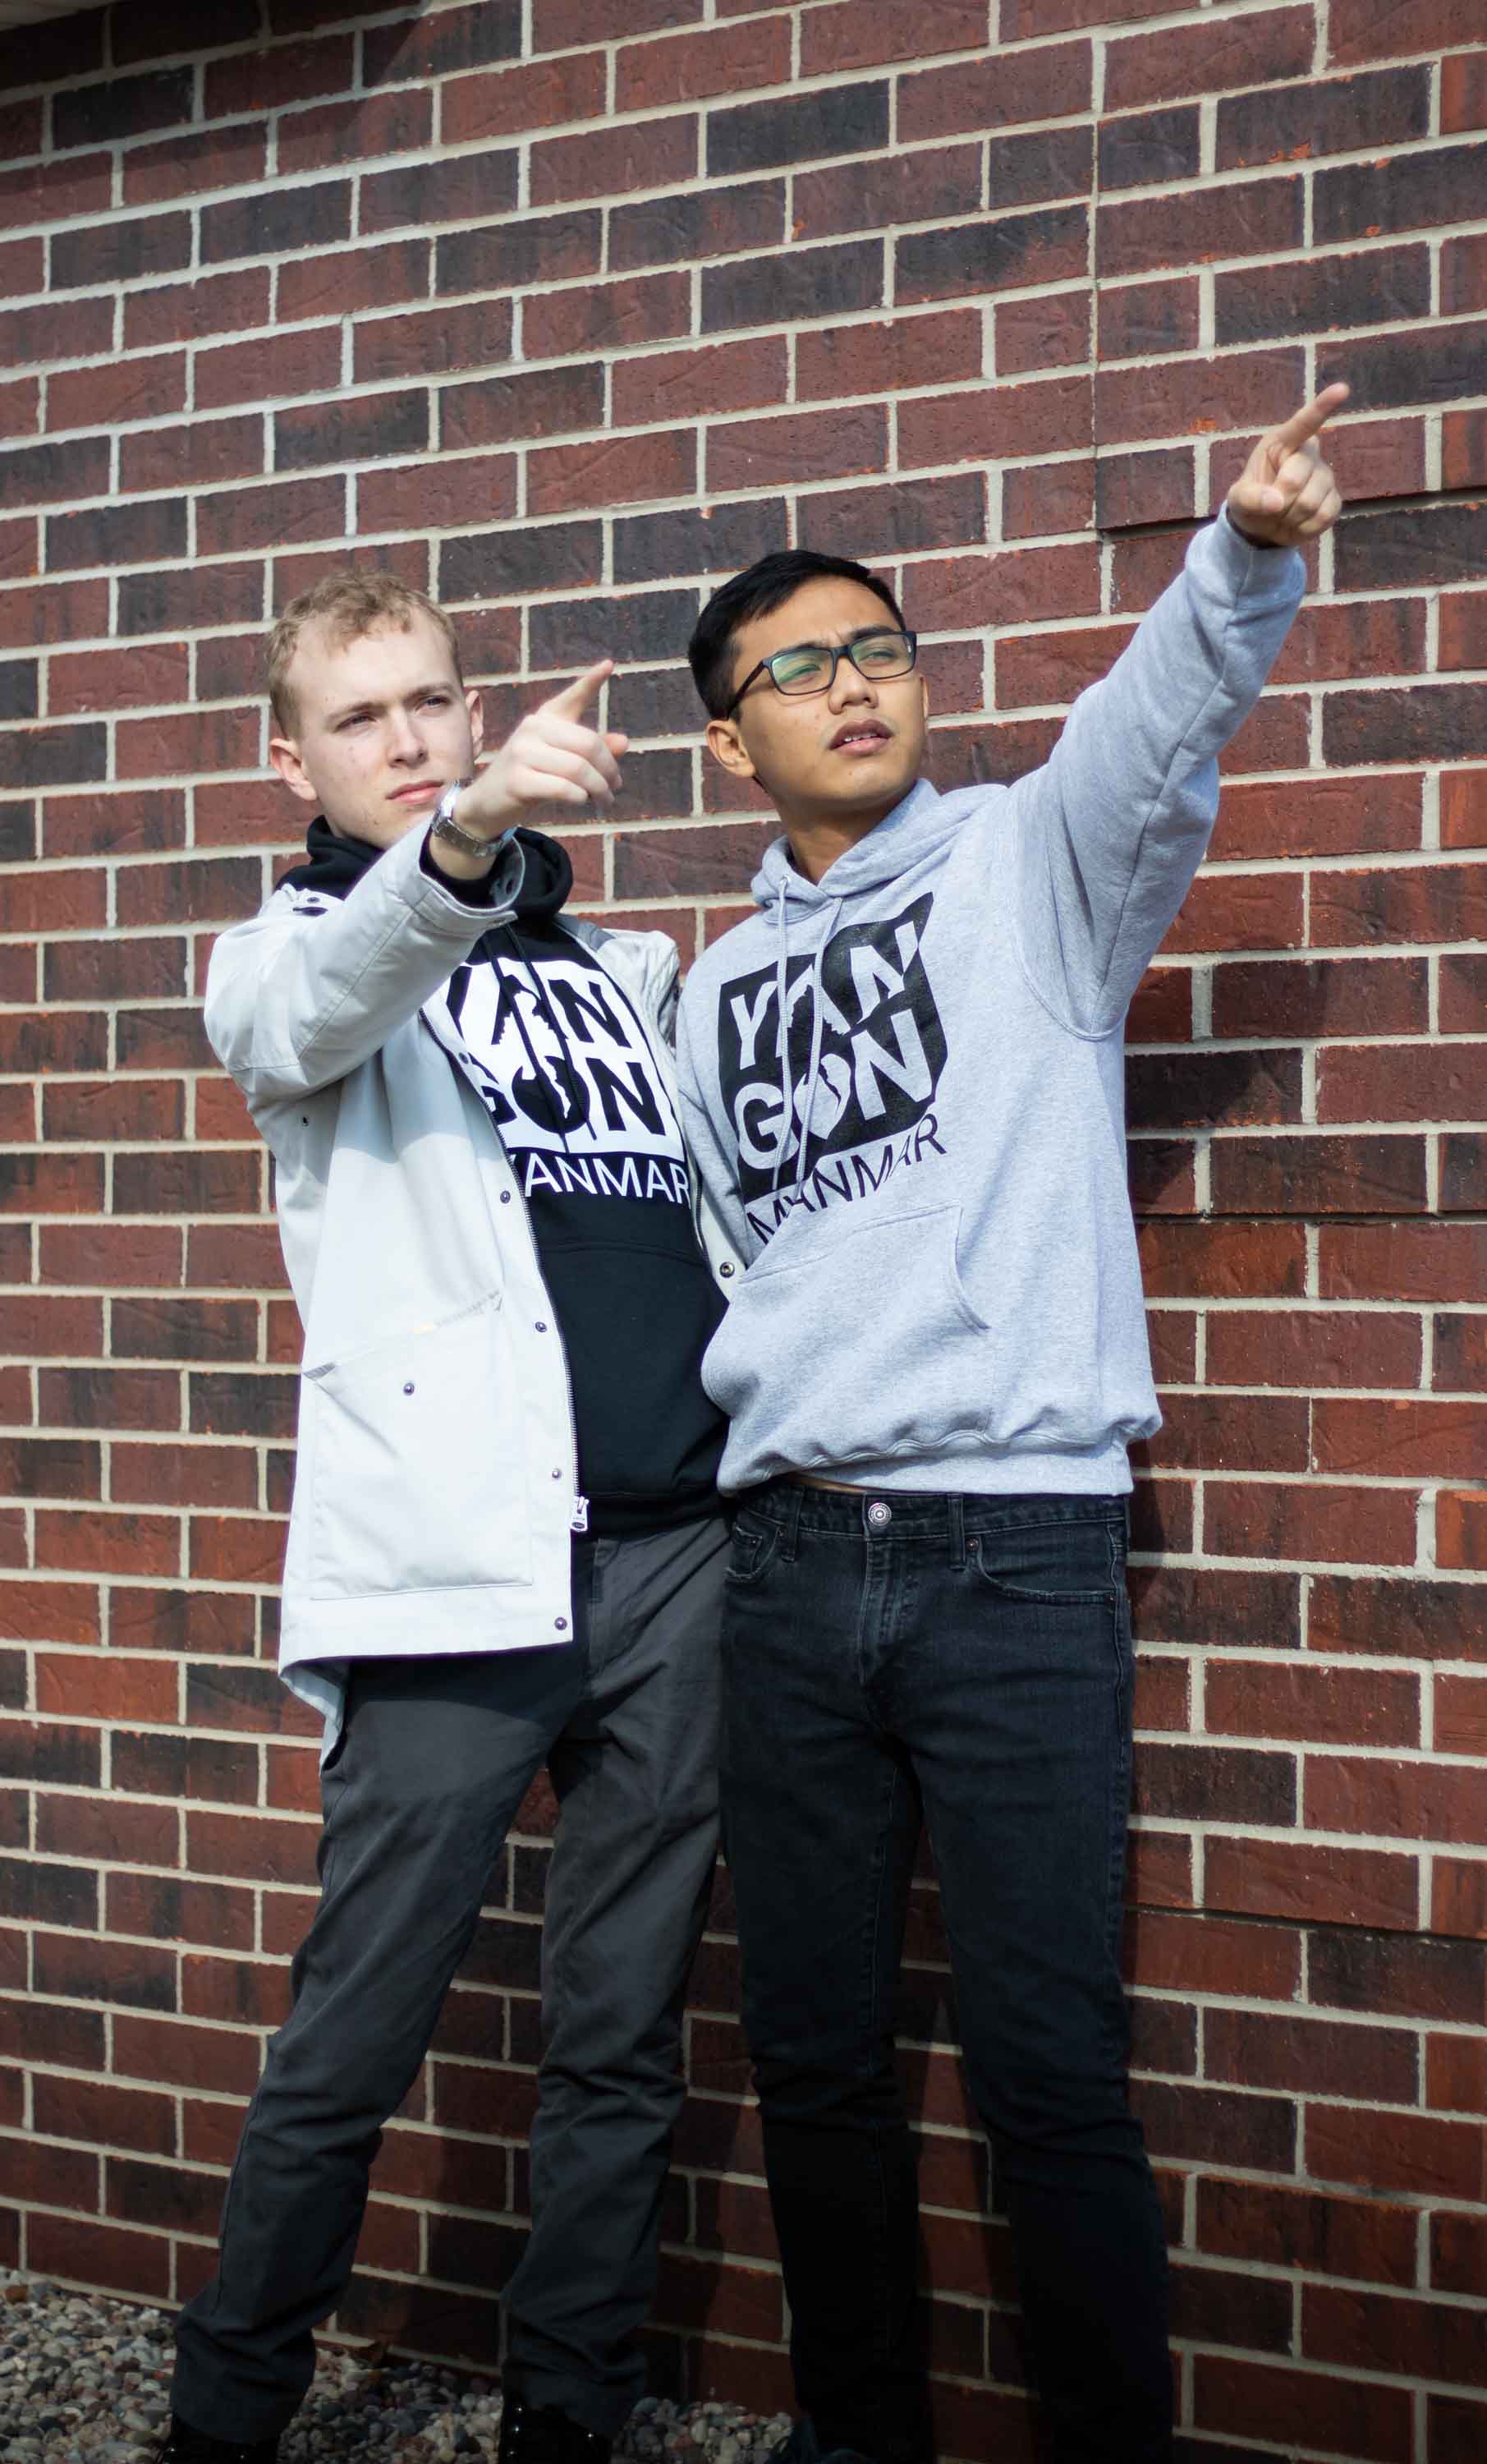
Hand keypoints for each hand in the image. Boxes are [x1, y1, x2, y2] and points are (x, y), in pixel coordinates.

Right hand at [458, 660, 627, 838]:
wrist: (488, 802)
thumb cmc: (531, 777)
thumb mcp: (562, 760)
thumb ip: (592, 751)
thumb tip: (625, 742)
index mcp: (544, 718)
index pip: (571, 698)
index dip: (591, 682)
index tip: (609, 665)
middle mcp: (532, 728)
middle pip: (588, 744)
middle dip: (609, 769)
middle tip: (616, 786)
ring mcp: (522, 753)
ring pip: (578, 769)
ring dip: (599, 789)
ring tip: (605, 800)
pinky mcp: (518, 781)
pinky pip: (563, 788)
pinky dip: (580, 797)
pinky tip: (582, 800)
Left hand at [1227, 383, 1347, 546]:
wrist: (1264, 527)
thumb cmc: (1251, 501)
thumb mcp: (1238, 500)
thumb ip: (1250, 498)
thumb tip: (1276, 502)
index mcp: (1283, 443)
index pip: (1305, 422)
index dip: (1323, 406)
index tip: (1342, 389)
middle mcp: (1309, 454)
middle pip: (1298, 478)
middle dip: (1279, 498)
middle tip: (1270, 505)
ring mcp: (1325, 477)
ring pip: (1311, 502)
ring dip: (1289, 517)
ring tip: (1282, 514)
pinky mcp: (1334, 501)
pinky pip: (1323, 517)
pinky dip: (1304, 528)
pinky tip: (1296, 523)